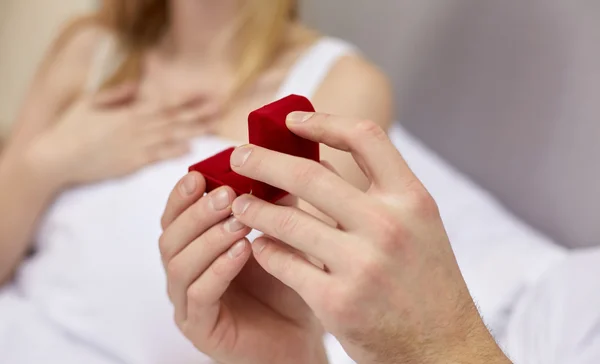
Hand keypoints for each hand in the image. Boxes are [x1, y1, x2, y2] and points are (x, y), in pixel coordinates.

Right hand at [27, 83, 211, 187]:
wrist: (55, 159)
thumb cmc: (70, 129)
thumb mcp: (91, 103)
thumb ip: (118, 94)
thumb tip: (139, 87)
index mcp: (127, 112)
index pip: (164, 103)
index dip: (186, 99)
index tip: (206, 94)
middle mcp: (135, 127)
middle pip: (173, 119)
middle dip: (198, 113)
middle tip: (221, 108)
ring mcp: (134, 146)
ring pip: (169, 136)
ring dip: (193, 131)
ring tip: (214, 126)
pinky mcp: (130, 164)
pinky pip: (156, 157)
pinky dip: (173, 152)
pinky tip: (190, 149)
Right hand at [159, 175, 328, 363]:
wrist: (301, 337)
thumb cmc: (286, 284)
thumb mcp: (281, 236)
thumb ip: (274, 203)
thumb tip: (279, 159)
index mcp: (195, 248)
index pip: (175, 216)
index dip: (182, 194)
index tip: (200, 174)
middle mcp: (184, 274)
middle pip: (170, 237)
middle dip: (197, 213)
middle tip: (227, 195)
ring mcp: (188, 303)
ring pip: (180, 264)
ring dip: (208, 238)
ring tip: (239, 222)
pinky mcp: (200, 329)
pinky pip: (199, 296)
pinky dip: (218, 270)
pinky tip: (242, 253)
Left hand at [227, 113, 511, 363]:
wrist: (442, 348)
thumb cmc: (426, 284)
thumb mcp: (418, 228)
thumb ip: (378, 194)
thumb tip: (320, 160)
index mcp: (412, 200)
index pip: (365, 138)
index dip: (324, 122)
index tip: (291, 121)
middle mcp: (388, 225)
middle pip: (310, 174)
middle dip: (264, 161)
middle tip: (237, 156)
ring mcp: (362, 264)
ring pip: (287, 220)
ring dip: (254, 208)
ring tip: (237, 204)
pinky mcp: (337, 301)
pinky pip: (284, 263)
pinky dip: (264, 249)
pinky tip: (257, 244)